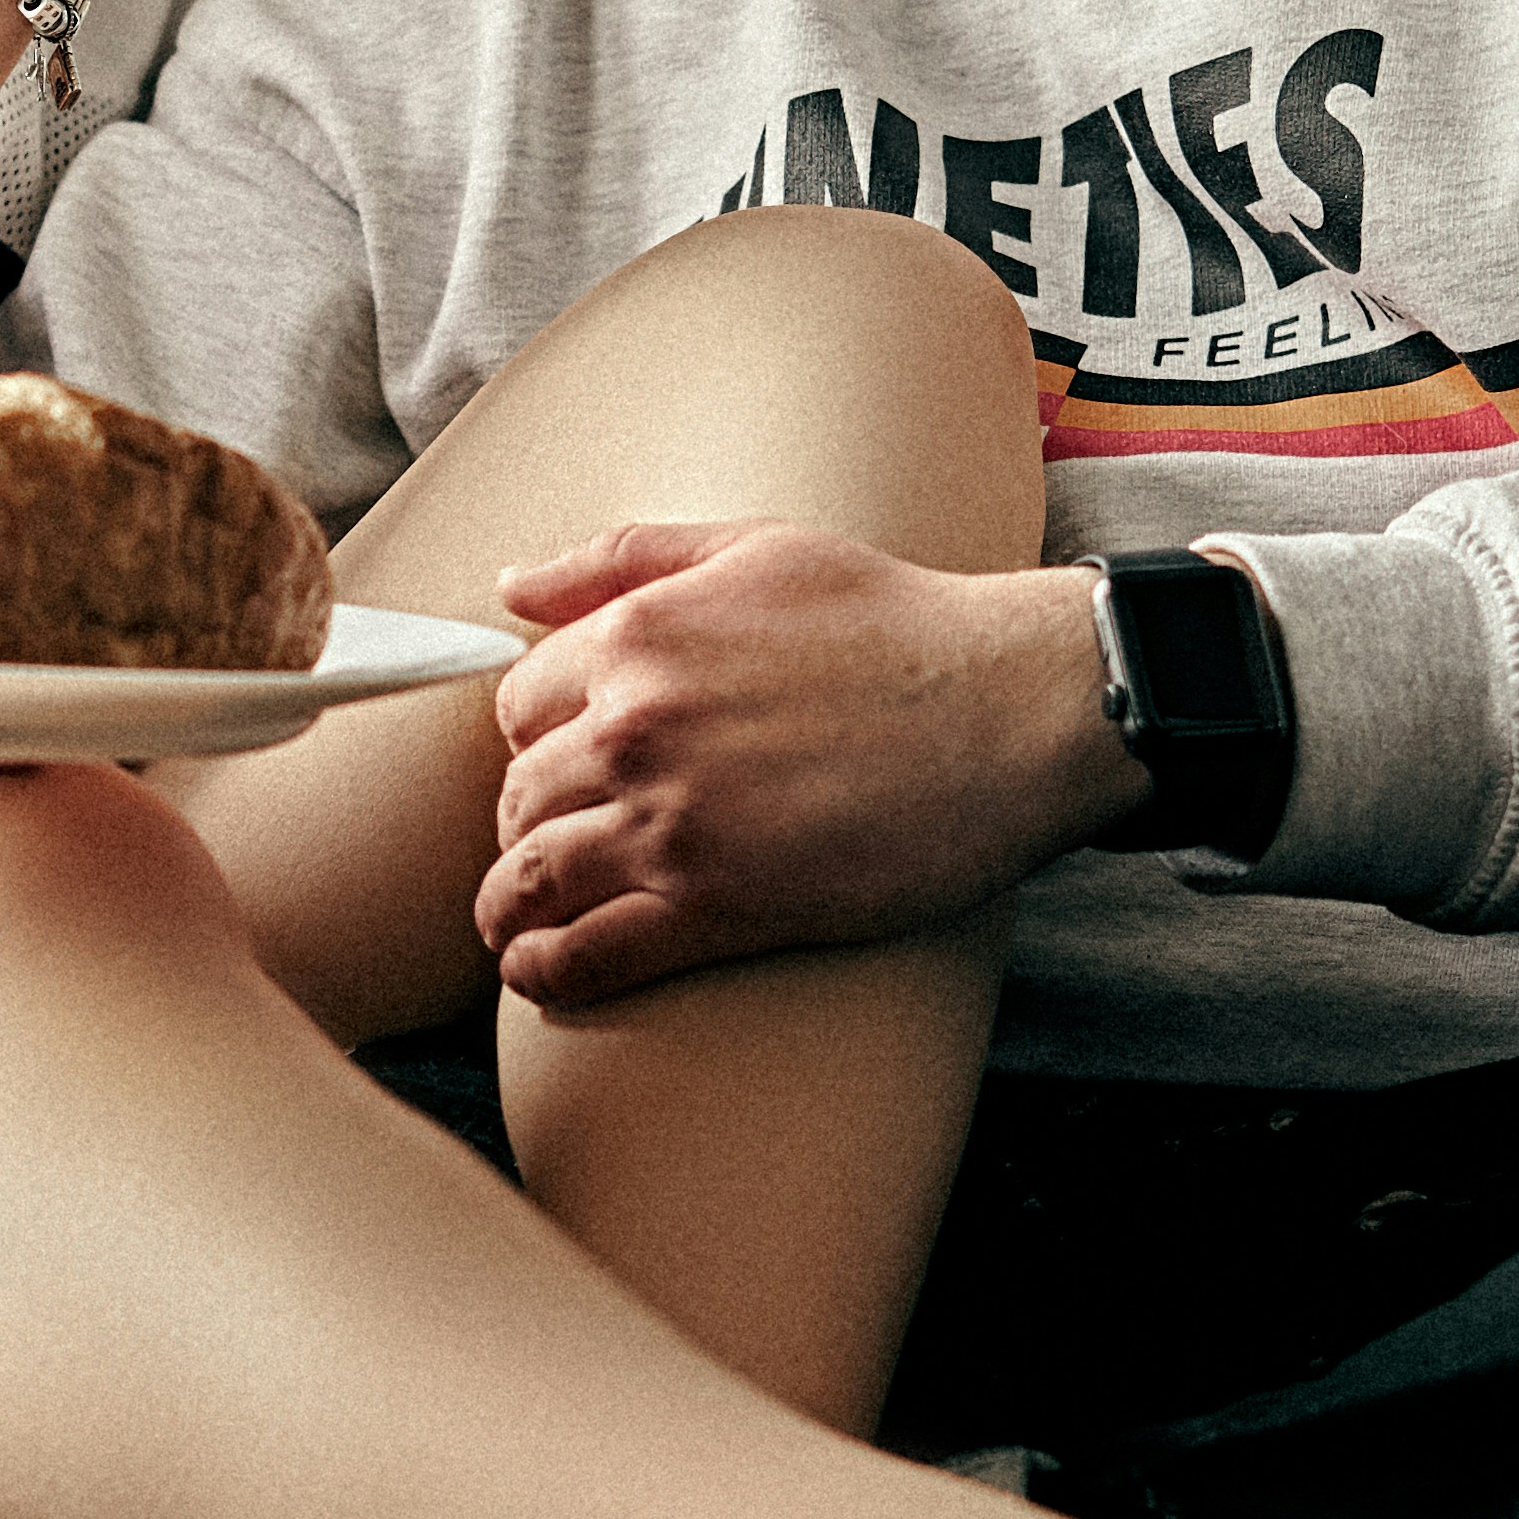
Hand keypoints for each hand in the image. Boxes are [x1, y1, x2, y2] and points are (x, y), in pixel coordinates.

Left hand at [476, 522, 1142, 1008]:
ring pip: (530, 877)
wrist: (1009, 711)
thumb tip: (511, 587)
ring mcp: (669, 825)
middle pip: (516, 794)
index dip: (537, 736)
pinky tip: (539, 970)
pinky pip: (588, 953)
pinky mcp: (715, 910)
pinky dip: (547, 969)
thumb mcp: (755, 548)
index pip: (518, 703)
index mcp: (635, 639)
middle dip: (527, 821)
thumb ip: (622, 559)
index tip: (564, 761)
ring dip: (509, 905)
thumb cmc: (896, 622)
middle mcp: (632, 730)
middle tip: (556, 841)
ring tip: (514, 922)